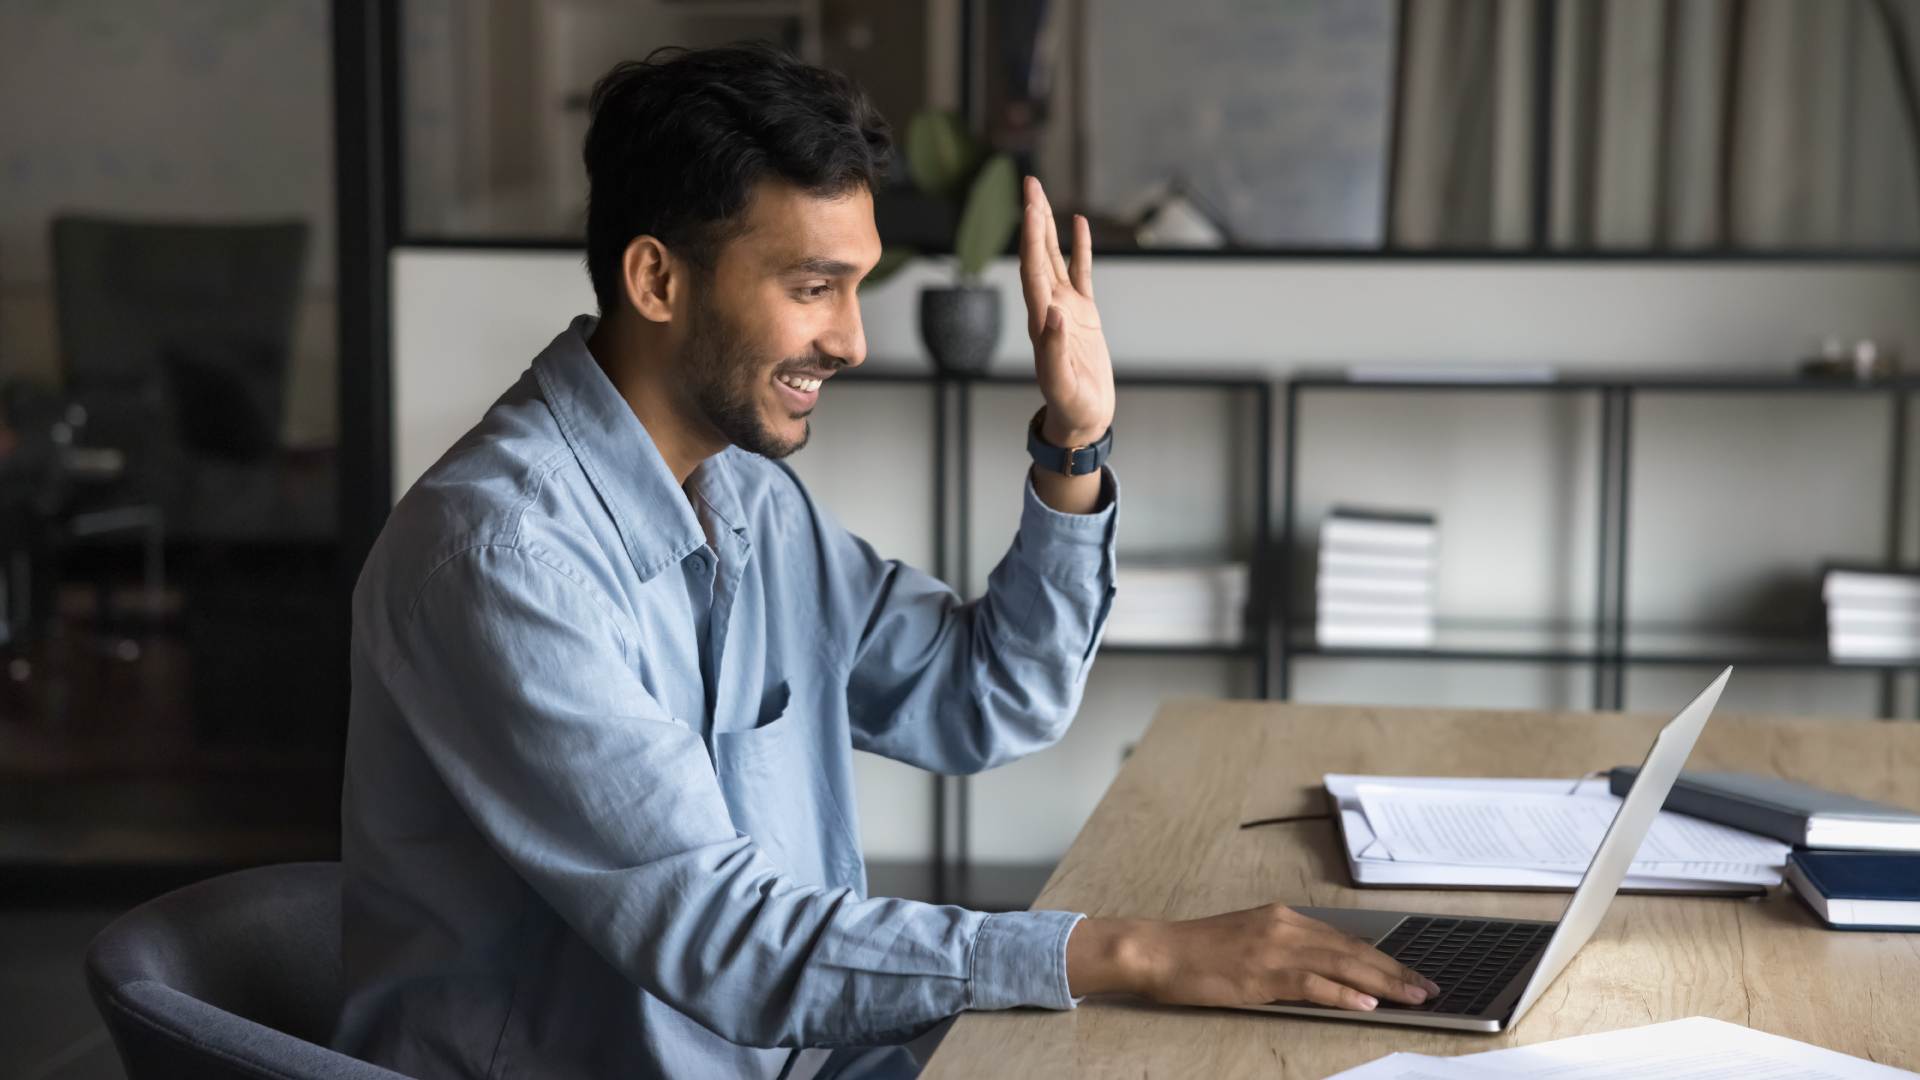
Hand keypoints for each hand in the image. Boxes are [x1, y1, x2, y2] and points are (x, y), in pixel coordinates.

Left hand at [1019, 176, 1114, 513]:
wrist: (1083, 419)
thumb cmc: (1072, 406)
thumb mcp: (1062, 383)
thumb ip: (1055, 350)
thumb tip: (1053, 314)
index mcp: (1041, 322)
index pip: (1032, 271)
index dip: (1030, 238)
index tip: (1030, 208)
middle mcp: (1048, 308)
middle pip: (1037, 255)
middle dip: (1034, 219)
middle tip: (1030, 184)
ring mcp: (1066, 309)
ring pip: (1054, 258)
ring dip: (1048, 227)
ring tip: (1042, 194)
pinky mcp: (1084, 314)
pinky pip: (1081, 273)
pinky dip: (1079, 248)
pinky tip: (1078, 224)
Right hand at [1065, 905, 1440, 1010]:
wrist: (1155, 950)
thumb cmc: (1195, 951)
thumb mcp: (1246, 941)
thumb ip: (1284, 951)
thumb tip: (1322, 972)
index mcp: (1282, 918)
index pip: (1345, 939)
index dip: (1382, 958)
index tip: (1410, 973)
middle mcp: (1283, 927)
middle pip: (1353, 950)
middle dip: (1395, 971)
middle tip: (1428, 987)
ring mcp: (1272, 950)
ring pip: (1341, 965)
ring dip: (1383, 983)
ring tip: (1413, 997)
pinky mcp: (1259, 974)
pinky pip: (1311, 984)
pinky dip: (1342, 994)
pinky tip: (1366, 1004)